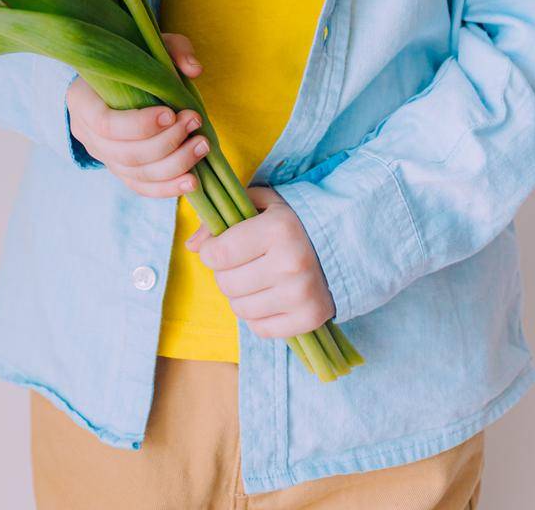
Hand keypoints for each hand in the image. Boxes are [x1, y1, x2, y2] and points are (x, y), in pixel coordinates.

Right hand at [65, 32, 209, 196]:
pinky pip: (141, 187)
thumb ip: (173, 50)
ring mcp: (103, 156)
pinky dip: (168, 188)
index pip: (105, 124)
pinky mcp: (120, 170)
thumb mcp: (150, 45)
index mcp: (82, 100)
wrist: (117, 78)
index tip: (170, 113)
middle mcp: (86, 134)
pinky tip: (193, 181)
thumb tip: (194, 69)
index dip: (139, 125)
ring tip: (202, 146)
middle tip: (194, 122)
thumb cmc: (132, 59)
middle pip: (124, 154)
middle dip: (166, 143)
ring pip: (136, 174)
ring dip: (174, 164)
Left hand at [185, 185, 335, 338]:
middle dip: (224, 273)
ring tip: (254, 279)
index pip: (217, 254)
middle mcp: (290, 263)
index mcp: (278, 229)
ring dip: (239, 295)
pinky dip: (257, 316)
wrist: (341, 243)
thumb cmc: (291, 221)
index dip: (210, 251)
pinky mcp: (309, 319)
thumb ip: (222, 219)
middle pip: (226, 284)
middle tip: (239, 263)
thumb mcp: (259, 204)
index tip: (218, 246)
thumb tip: (193, 246)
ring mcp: (301, 294)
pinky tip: (269, 296)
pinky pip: (260, 328)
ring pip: (240, 309)